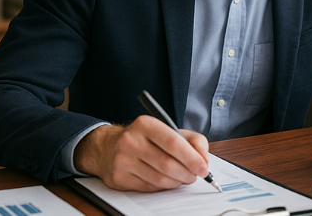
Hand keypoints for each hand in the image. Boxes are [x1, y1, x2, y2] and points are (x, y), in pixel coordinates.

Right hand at [74, 115, 209, 191]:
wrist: (108, 147)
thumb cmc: (144, 139)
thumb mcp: (168, 130)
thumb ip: (192, 140)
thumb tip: (204, 160)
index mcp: (145, 124)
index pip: (173, 142)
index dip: (192, 158)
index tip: (203, 168)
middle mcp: (131, 141)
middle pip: (167, 164)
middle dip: (187, 173)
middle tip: (195, 176)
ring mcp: (123, 160)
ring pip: (160, 179)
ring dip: (177, 182)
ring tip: (183, 178)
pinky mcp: (119, 177)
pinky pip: (149, 187)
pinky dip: (163, 187)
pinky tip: (166, 180)